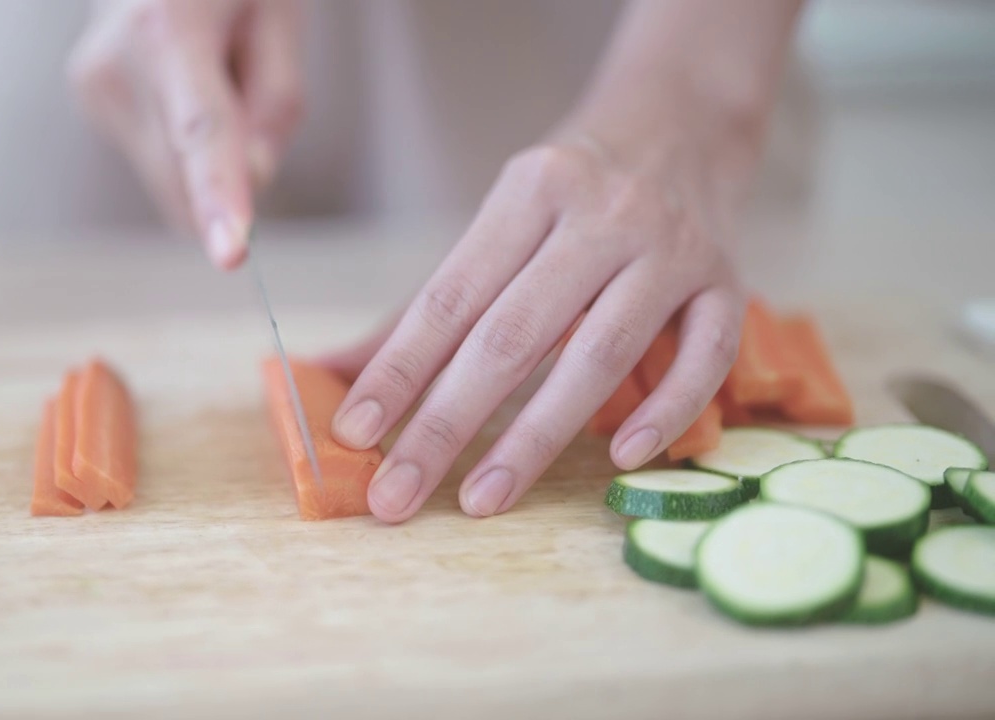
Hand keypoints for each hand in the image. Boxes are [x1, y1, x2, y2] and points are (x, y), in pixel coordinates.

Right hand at [67, 0, 303, 269]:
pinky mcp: (90, 100)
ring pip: (172, 181)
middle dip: (232, 175)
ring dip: (206, 158)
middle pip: (187, 176)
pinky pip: (158, 162)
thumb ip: (277, 104)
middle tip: (248, 93)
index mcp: (169, 29)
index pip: (202, 132)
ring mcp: (95, 86)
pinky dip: (183, 145)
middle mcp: (118, 64)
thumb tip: (254, 183)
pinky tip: (182, 83)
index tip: (232, 255)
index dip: (219, 197)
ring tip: (210, 72)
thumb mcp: (281, 16)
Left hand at [317, 127, 749, 523]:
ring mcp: (671, 249)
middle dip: (446, 424)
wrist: (683, 122)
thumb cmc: (572, 190)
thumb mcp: (499, 221)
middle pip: (513, 335)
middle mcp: (601, 216)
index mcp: (529, 192)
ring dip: (536, 436)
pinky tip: (621, 458)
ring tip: (481, 499)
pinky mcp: (728, 281)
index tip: (355, 434)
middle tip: (396, 497)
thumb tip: (331, 372)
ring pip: (600, 353)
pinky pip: (705, 354)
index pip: (451, 296)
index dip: (399, 369)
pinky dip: (667, 409)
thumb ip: (427, 306)